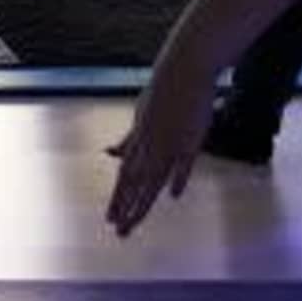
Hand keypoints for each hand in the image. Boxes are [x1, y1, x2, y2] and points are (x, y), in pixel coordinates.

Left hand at [103, 81, 208, 235]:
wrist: (184, 68)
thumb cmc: (163, 93)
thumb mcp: (139, 118)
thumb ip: (128, 140)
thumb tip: (110, 152)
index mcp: (138, 140)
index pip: (124, 175)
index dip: (117, 198)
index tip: (110, 219)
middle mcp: (150, 143)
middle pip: (135, 181)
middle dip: (125, 207)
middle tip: (118, 231)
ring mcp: (170, 141)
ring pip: (154, 177)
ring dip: (143, 201)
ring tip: (134, 222)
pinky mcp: (191, 137)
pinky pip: (184, 160)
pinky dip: (179, 176)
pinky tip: (173, 196)